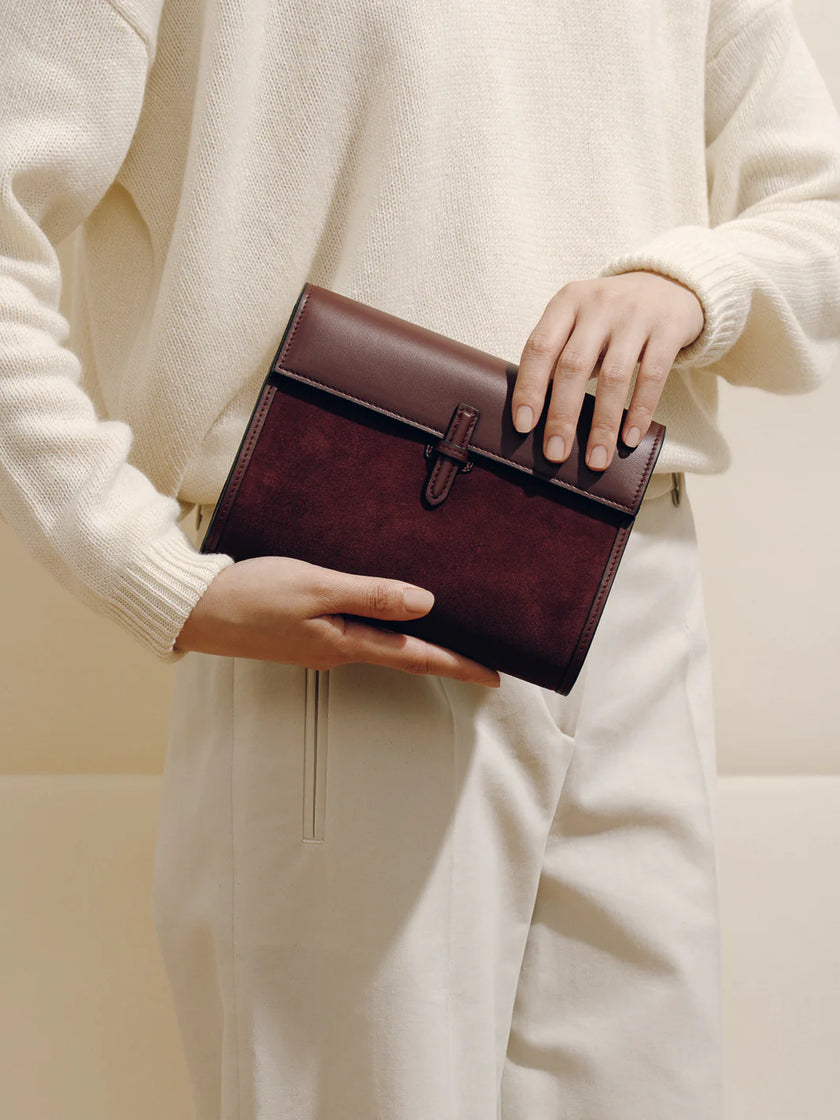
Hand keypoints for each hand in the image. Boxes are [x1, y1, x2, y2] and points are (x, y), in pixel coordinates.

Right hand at [174, 554, 500, 686]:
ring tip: (449, 633)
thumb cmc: (253, 596)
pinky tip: (388, 613)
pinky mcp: (306, 632)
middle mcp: (340, 651)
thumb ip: (371, 595)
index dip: (459, 665)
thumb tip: (426, 605)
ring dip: (416, 643)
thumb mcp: (316, 589)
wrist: (196, 609)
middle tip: (483, 657)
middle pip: (405, 656)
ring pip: (382, 643)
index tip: (496, 676)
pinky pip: (357, 631)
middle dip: (446, 658)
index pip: (417, 658)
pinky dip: (384, 626)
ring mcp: (321, 644)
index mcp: (347, 644)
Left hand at [511, 271, 703, 469]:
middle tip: (555, 453)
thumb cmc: (610, 318)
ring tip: (596, 460)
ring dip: (602, 424)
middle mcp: (598, 305)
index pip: (539, 348)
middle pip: (573, 366)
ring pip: (613, 376)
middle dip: (562, 416)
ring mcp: (635, 315)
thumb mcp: (580, 322)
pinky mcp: (668, 328)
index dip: (529, 388)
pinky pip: (652, 376)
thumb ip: (560, 356)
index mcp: (566, 303)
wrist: (669, 284)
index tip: (523, 426)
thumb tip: (537, 422)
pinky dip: (639, 411)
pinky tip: (629, 439)